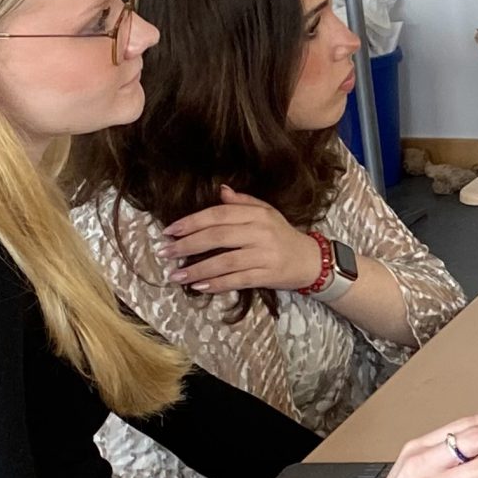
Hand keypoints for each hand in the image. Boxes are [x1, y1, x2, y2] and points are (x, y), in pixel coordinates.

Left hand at [163, 186, 324, 294]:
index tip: (169, 231)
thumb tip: (220, 191)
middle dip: (187, 245)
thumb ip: (242, 202)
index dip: (191, 223)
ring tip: (176, 275)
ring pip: (225, 261)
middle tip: (165, 253)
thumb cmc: (283, 236)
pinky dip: (216, 284)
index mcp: (256, 214)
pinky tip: (199, 287)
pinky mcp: (268, 275)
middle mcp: (260, 232)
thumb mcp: (266, 213)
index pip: (218, 215)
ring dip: (197, 269)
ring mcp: (265, 255)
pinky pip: (237, 280)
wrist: (311, 260)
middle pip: (218, 237)